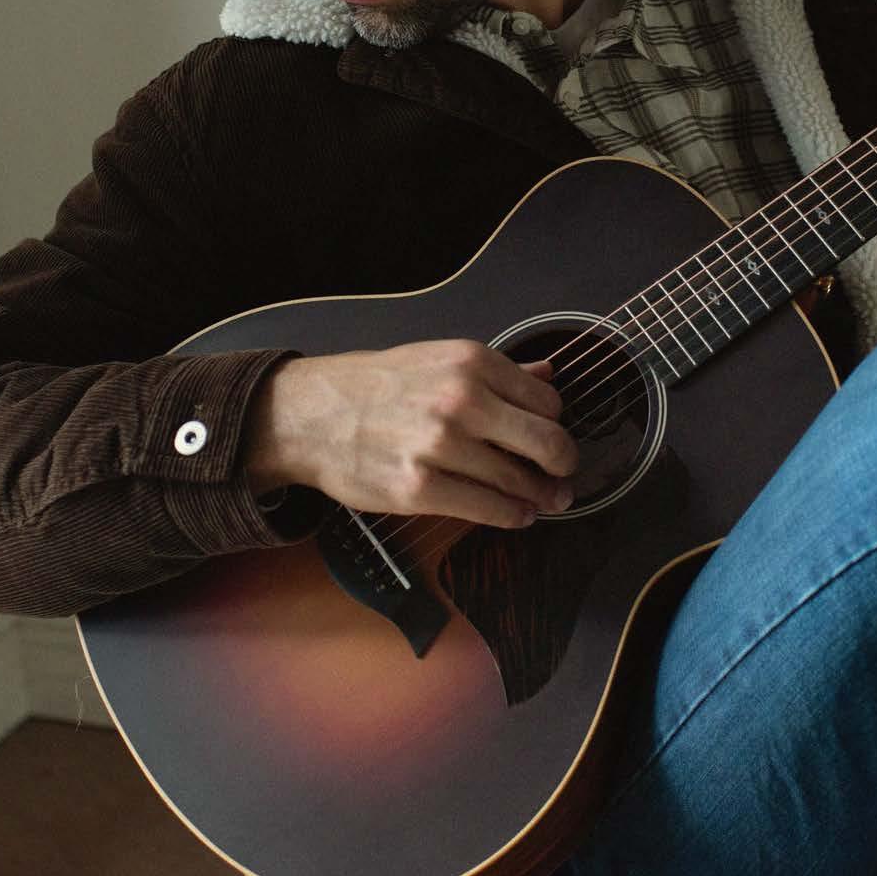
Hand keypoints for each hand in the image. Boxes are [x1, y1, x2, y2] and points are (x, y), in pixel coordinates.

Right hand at [241, 340, 577, 528]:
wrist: (312, 414)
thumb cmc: (376, 386)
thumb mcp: (438, 359)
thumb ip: (498, 371)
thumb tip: (548, 376)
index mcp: (471, 361)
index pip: (547, 402)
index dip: (554, 424)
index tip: (550, 437)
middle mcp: (462, 399)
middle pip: (546, 442)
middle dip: (563, 464)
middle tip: (564, 475)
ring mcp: (440, 446)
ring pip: (519, 481)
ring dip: (540, 497)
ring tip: (545, 501)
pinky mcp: (419, 489)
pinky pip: (487, 509)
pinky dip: (512, 516)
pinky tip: (517, 515)